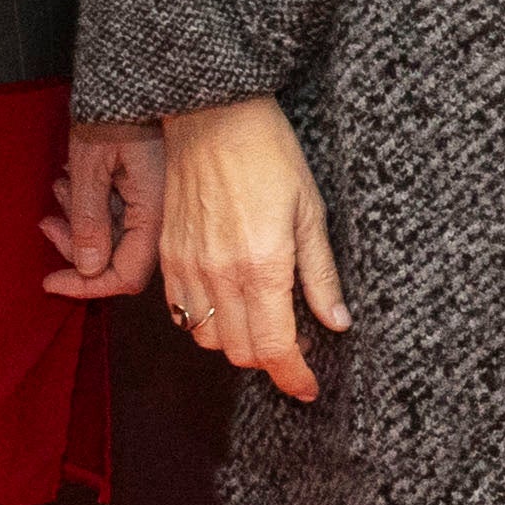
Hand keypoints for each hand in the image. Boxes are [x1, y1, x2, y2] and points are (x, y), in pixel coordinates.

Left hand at [44, 114, 163, 298]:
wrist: (131, 78)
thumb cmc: (112, 116)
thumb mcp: (90, 169)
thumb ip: (90, 221)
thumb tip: (89, 269)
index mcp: (155, 213)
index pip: (126, 274)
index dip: (87, 285)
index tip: (49, 282)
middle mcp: (161, 214)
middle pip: (118, 257)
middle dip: (76, 246)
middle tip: (46, 222)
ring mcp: (155, 202)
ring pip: (114, 234)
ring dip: (79, 220)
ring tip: (60, 187)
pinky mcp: (146, 189)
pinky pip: (118, 213)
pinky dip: (90, 204)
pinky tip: (73, 179)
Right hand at [159, 96, 351, 396]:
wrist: (211, 116)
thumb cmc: (268, 155)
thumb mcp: (310, 212)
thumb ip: (321, 275)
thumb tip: (337, 322)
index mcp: (262, 267)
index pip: (274, 349)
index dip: (293, 377)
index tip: (309, 388)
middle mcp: (219, 275)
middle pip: (239, 353)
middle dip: (270, 362)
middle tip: (293, 350)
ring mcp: (187, 267)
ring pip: (207, 337)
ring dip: (235, 343)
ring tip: (262, 323)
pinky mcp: (167, 255)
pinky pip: (181, 311)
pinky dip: (205, 321)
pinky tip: (228, 303)